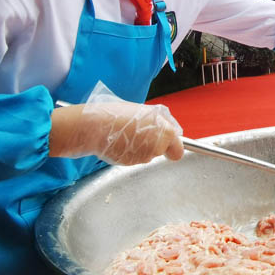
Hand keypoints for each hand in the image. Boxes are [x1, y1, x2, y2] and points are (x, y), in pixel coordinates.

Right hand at [50, 100, 183, 165]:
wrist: (95, 126)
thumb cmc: (118, 114)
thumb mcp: (147, 110)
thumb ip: (162, 122)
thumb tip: (171, 131)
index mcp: (165, 132)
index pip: (179, 148)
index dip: (173, 145)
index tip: (170, 145)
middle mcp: (157, 147)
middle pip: (161, 150)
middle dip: (154, 143)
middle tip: (139, 132)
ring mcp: (143, 157)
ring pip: (147, 154)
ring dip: (140, 147)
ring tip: (126, 134)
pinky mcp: (130, 163)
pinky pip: (134, 158)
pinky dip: (129, 152)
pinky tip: (119, 142)